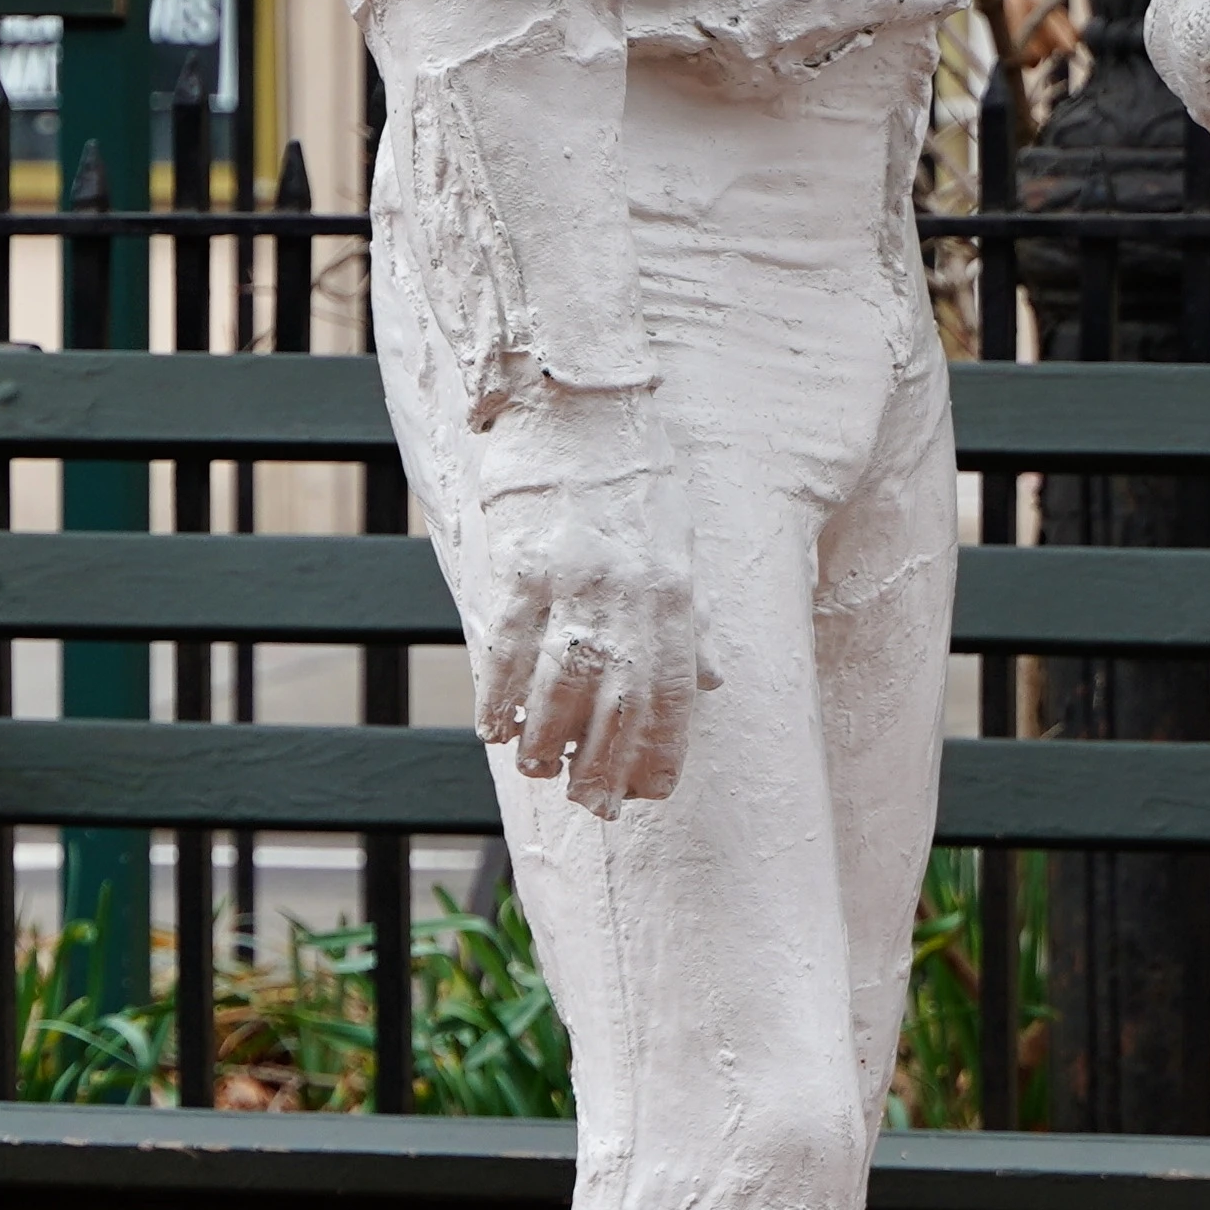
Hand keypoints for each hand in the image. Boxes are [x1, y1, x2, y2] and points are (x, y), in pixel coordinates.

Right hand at [463, 389, 712, 814]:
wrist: (585, 402)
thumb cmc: (639, 476)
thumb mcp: (682, 546)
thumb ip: (692, 620)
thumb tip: (713, 683)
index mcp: (677, 595)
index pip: (674, 696)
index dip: (662, 753)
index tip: (648, 795)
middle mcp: (632, 596)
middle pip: (619, 703)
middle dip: (606, 764)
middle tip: (592, 806)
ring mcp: (574, 581)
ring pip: (561, 684)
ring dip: (549, 740)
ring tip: (541, 771)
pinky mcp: (522, 563)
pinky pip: (510, 644)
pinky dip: (500, 693)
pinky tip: (495, 728)